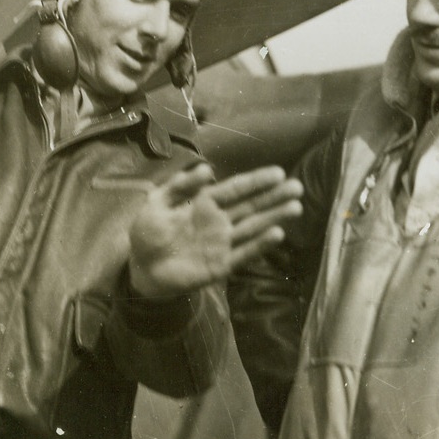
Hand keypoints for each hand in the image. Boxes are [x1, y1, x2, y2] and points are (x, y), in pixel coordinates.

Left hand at [128, 164, 302, 296]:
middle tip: (297, 187)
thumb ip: (180, 186)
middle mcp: (219, 222)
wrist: (142, 269)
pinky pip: (244, 253)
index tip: (278, 173)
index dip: (256, 181)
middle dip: (274, 197)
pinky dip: (260, 245)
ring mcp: (222, 244)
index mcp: (205, 204)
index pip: (236, 189)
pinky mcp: (221, 265)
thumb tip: (206, 169)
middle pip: (251, 206)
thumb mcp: (157, 203)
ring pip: (253, 227)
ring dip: (274, 217)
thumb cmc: (148, 233)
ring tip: (295, 207)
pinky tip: (277, 234)